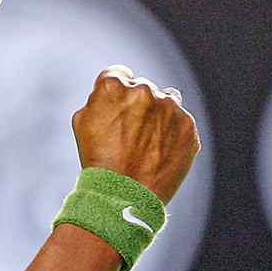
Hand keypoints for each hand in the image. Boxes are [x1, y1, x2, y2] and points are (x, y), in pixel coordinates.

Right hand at [72, 65, 200, 203]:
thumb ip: (99, 98)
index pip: (118, 74)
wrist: (124, 196)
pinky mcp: (188, 127)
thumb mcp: (82, 122)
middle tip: (130, 133)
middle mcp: (145, 90)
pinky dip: (172, 135)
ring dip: (158, 116)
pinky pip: (180, 124)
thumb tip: (113, 92)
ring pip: (166, 103)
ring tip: (147, 144)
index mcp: (114, 85)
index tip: (117, 109)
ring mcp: (170, 108)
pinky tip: (159, 153)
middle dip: (138, 105)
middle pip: (143, 88)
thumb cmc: (98, 161)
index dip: (116, 93)